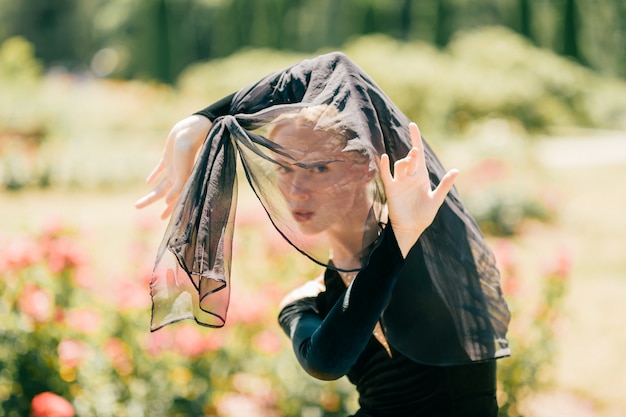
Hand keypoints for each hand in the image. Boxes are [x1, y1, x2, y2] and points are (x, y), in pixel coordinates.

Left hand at [134, 115, 211, 218]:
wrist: (191, 130)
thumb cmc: (190, 150)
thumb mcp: (184, 170)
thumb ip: (178, 187)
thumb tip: (166, 203)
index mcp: (183, 181)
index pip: (175, 200)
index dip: (169, 210)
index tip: (162, 219)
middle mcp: (178, 176)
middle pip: (162, 193)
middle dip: (151, 200)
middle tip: (137, 206)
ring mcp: (173, 167)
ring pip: (160, 184)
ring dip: (152, 192)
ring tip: (141, 202)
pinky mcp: (168, 156)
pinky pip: (160, 169)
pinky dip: (154, 176)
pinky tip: (149, 182)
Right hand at [379, 122, 457, 256]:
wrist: (411, 228)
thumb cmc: (424, 215)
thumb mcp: (436, 199)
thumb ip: (444, 185)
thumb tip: (456, 170)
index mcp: (421, 176)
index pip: (419, 154)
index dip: (416, 139)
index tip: (412, 125)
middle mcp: (410, 176)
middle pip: (410, 158)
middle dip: (413, 154)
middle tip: (415, 154)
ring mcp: (400, 182)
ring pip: (400, 165)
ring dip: (404, 162)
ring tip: (409, 164)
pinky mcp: (391, 189)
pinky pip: (387, 174)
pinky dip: (385, 166)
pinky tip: (384, 157)